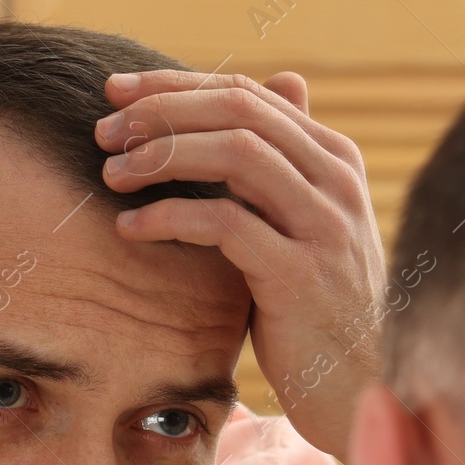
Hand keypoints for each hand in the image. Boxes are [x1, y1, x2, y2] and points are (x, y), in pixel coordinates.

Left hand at [95, 70, 387, 460]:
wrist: (361, 382)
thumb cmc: (316, 303)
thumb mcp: (303, 222)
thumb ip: (285, 160)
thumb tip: (283, 81)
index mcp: (332, 157)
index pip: (247, 93)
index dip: (175, 86)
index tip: (116, 91)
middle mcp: (335, 180)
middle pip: (238, 111)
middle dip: (161, 112)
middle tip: (104, 131)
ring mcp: (323, 225)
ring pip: (234, 154)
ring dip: (162, 156)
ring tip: (113, 173)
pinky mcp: (299, 274)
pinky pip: (224, 224)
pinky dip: (169, 217)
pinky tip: (130, 227)